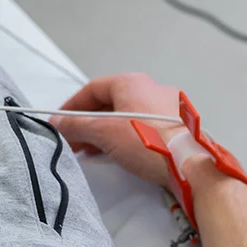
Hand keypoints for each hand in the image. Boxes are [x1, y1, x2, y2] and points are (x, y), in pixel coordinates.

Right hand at [53, 73, 184, 189]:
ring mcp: (167, 108)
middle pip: (110, 103)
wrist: (189, 164)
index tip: (59, 123)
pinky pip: (143, 129)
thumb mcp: (103, 132)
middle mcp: (151, 89)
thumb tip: (56, 124)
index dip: (72, 107)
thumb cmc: (147, 142)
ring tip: (91, 151)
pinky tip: (117, 154)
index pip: (93, 89)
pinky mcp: (177, 128)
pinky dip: (125, 138)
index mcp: (132, 82)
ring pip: (126, 117)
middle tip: (73, 141)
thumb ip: (76, 126)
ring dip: (105, 132)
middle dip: (88, 123)